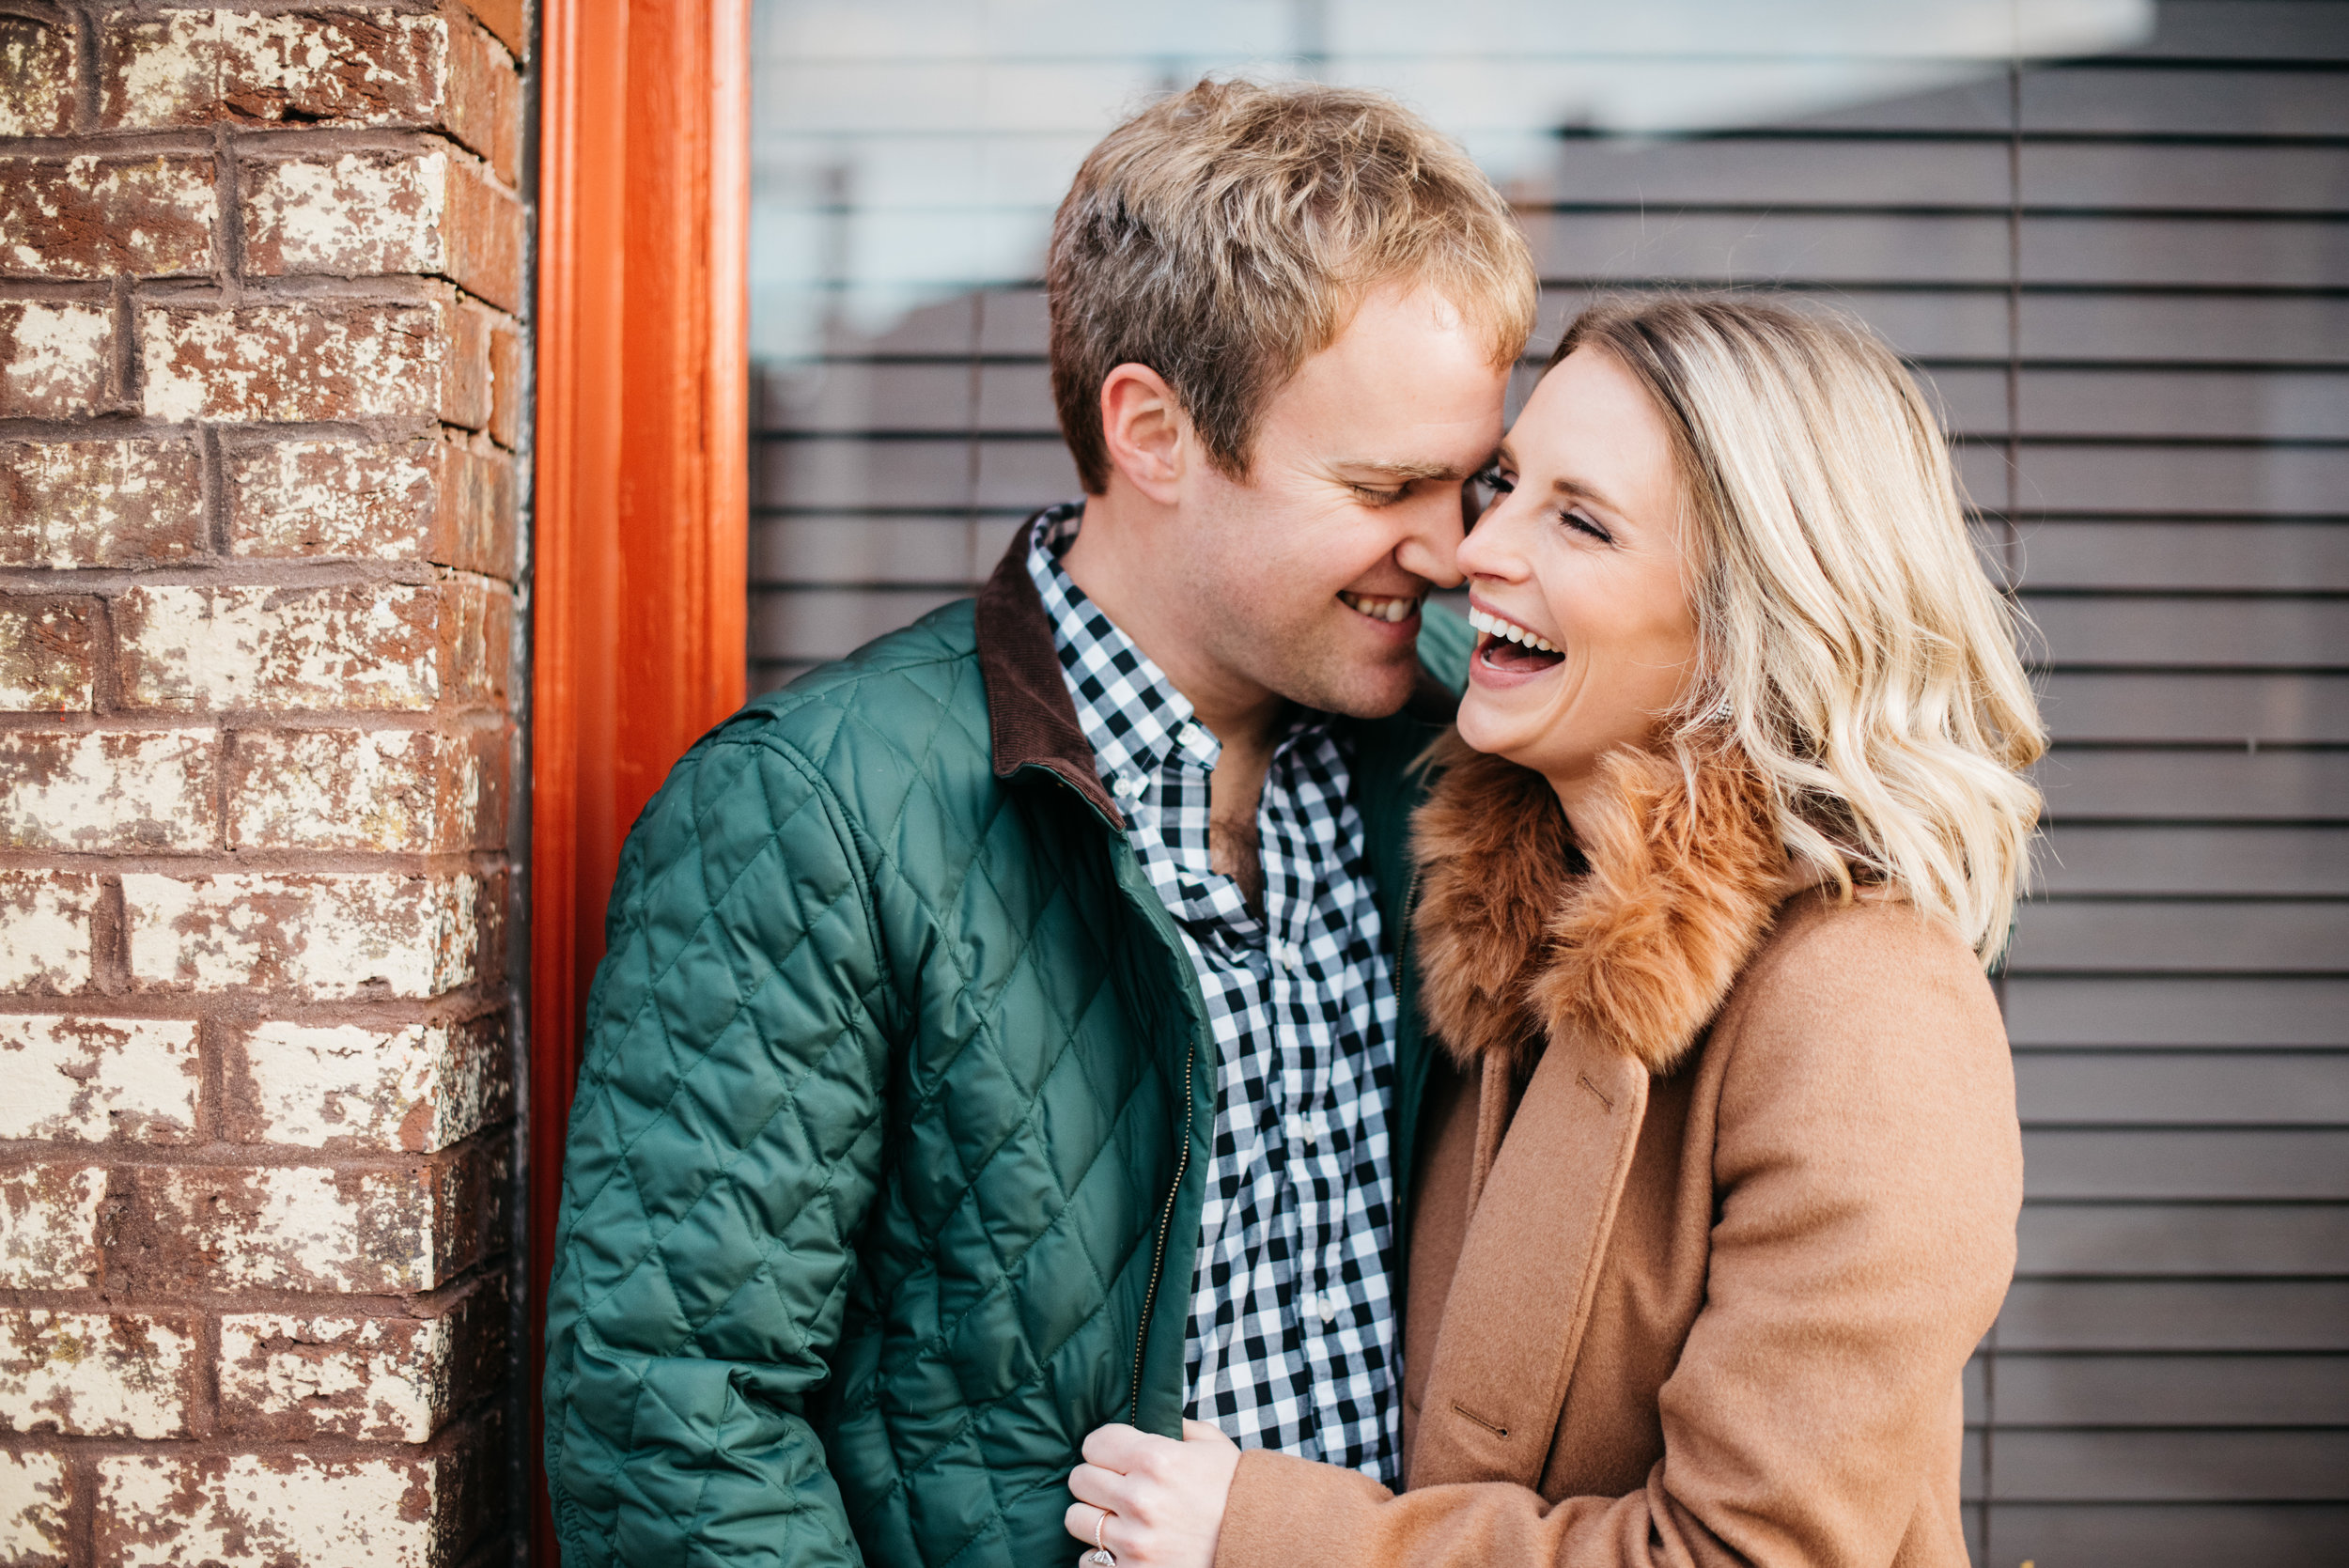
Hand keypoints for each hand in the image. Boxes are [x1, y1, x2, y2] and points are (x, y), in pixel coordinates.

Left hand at [1065, 1419, 1241, 1567]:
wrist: (1260, 1542)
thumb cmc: (1235, 1492)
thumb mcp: (1211, 1445)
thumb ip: (1175, 1425)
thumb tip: (1146, 1414)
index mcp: (1156, 1459)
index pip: (1094, 1443)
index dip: (1104, 1448)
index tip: (1114, 1456)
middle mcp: (1139, 1499)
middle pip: (1079, 1479)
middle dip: (1096, 1480)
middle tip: (1117, 1487)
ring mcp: (1134, 1542)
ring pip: (1076, 1519)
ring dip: (1095, 1517)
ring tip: (1118, 1519)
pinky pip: (1088, 1561)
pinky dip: (1101, 1556)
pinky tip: (1124, 1547)